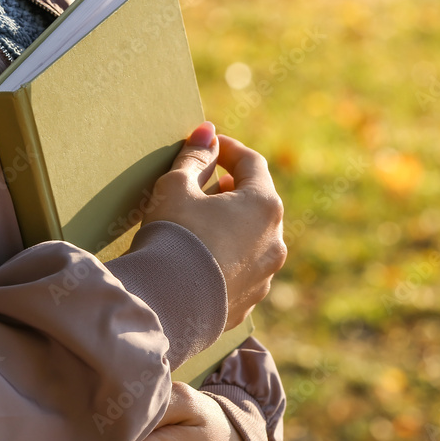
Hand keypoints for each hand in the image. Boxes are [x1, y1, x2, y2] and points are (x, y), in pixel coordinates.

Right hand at [145, 122, 286, 329]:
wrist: (166, 306)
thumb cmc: (173, 237)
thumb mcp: (176, 188)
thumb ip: (195, 157)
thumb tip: (206, 133)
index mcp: (263, 206)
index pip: (252, 163)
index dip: (228, 149)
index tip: (209, 146)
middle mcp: (274, 241)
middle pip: (257, 203)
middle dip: (231, 190)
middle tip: (204, 185)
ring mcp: (265, 276)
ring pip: (252, 241)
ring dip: (231, 227)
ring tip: (199, 225)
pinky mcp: (248, 304)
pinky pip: (240, 272)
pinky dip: (225, 260)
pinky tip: (199, 261)